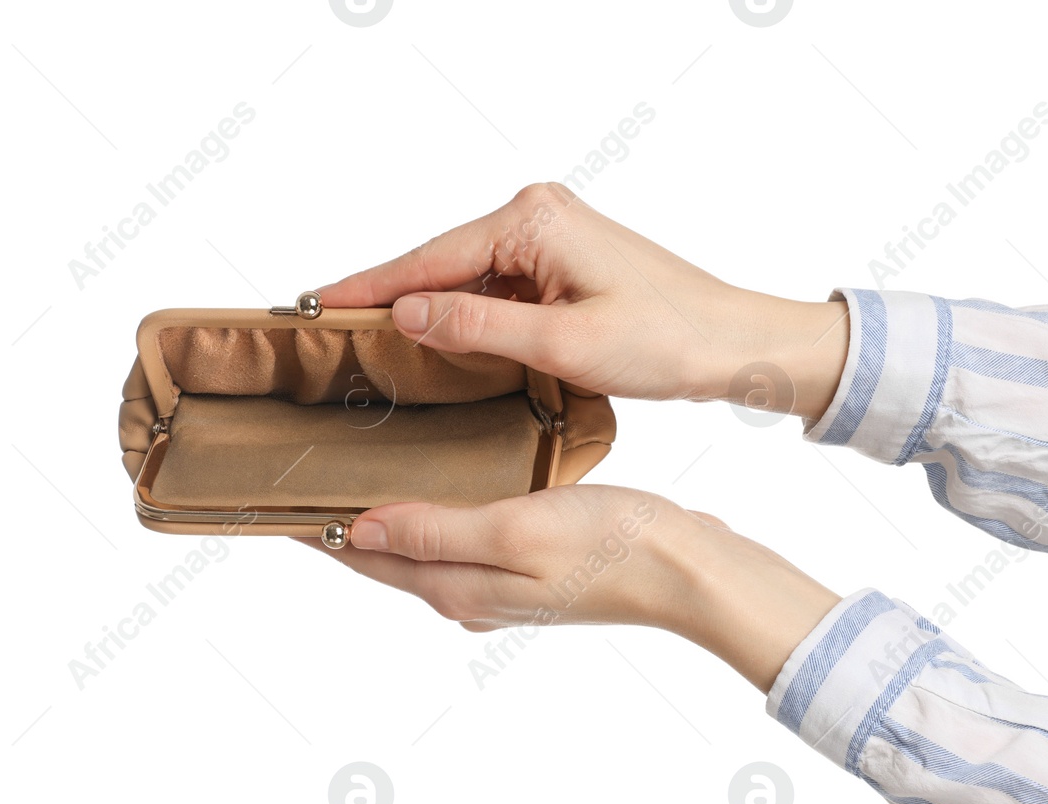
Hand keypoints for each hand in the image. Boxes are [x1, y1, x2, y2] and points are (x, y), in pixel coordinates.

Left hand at [301, 486, 840, 691]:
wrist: (689, 573)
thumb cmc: (613, 546)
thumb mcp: (517, 528)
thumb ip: (436, 529)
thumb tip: (359, 529)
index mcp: (455, 585)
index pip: (359, 554)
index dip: (310, 527)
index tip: (265, 498)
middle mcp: (466, 593)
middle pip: (379, 555)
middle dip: (333, 524)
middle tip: (292, 477)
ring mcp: (496, 587)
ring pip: (414, 548)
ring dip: (376, 519)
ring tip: (344, 476)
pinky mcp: (524, 571)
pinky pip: (453, 541)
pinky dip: (424, 516)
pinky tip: (427, 489)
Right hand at [319, 183, 848, 421]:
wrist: (731, 343)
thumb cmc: (666, 340)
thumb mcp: (563, 344)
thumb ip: (478, 327)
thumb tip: (406, 314)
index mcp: (532, 221)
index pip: (428, 259)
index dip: (369, 286)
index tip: (317, 303)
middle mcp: (536, 215)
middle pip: (440, 263)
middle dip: (389, 297)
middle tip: (327, 327)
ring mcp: (549, 236)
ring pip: (466, 278)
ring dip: (427, 310)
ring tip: (366, 341)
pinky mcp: (561, 261)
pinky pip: (495, 287)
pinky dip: (465, 314)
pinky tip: (434, 341)